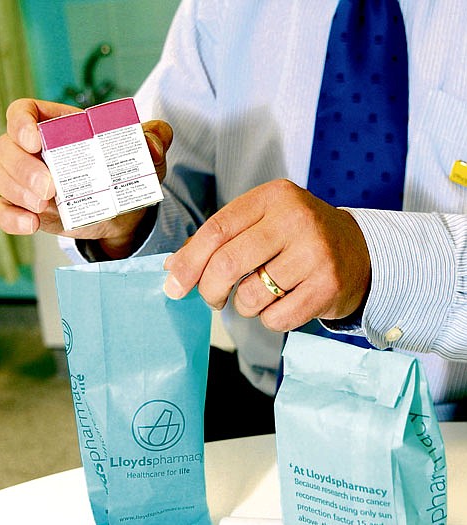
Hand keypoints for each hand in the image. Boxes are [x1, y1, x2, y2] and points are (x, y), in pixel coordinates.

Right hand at [0, 98, 171, 257]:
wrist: (123, 211)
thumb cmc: (126, 171)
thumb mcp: (145, 152)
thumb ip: (154, 139)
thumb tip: (152, 145)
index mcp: (56, 125)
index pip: (23, 112)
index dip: (22, 123)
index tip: (34, 140)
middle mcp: (33, 149)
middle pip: (8, 148)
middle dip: (21, 168)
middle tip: (49, 189)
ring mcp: (26, 179)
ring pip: (3, 179)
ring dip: (19, 193)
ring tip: (45, 207)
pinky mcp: (27, 207)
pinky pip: (5, 209)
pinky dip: (13, 218)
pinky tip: (30, 224)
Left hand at [164, 179, 370, 331]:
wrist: (359, 253)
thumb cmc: (298, 239)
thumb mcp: (262, 224)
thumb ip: (220, 240)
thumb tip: (174, 268)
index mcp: (273, 197)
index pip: (217, 230)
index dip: (190, 262)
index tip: (175, 284)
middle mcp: (296, 219)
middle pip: (228, 263)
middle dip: (210, 290)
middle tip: (212, 299)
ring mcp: (315, 253)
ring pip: (251, 296)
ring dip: (245, 306)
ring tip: (261, 295)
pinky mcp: (328, 286)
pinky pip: (277, 318)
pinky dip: (270, 319)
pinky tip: (284, 304)